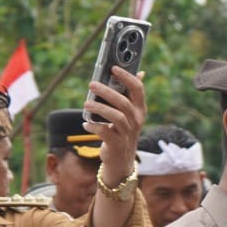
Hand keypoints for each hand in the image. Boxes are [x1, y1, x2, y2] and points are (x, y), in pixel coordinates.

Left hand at [87, 65, 146, 187]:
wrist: (121, 159)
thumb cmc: (122, 130)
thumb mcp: (130, 112)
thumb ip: (132, 94)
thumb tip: (140, 72)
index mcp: (139, 110)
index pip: (138, 89)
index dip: (127, 77)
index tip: (113, 68)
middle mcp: (136, 121)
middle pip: (124, 103)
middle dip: (107, 92)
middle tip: (92, 84)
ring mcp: (128, 133)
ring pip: (116, 117)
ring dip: (99, 108)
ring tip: (86, 104)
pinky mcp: (117, 144)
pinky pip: (105, 132)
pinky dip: (94, 126)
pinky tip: (86, 123)